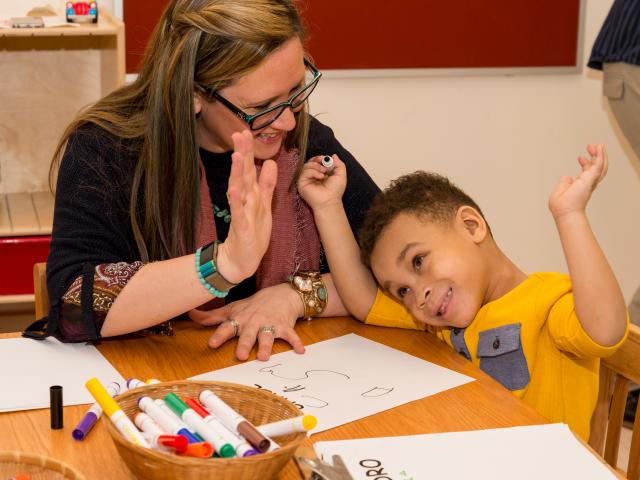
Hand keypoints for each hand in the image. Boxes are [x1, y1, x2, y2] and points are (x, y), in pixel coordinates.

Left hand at [188, 283, 305, 360]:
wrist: (281, 294)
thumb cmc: (254, 305)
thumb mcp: (232, 309)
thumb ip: (212, 316)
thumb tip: (190, 314)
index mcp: (240, 319)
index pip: (227, 327)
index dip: (219, 335)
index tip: (212, 343)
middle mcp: (253, 322)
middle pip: (247, 334)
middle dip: (244, 344)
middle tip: (240, 356)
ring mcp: (270, 324)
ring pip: (267, 336)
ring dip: (266, 346)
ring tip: (264, 357)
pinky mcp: (284, 327)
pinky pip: (290, 336)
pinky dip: (296, 342)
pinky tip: (300, 351)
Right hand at [216, 130, 276, 283]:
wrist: (241, 259)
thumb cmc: (253, 233)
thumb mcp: (264, 205)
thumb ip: (267, 184)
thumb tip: (270, 162)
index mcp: (251, 194)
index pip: (249, 168)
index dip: (248, 151)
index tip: (245, 131)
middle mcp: (244, 200)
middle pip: (243, 173)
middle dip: (241, 154)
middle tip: (238, 133)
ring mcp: (241, 212)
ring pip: (239, 189)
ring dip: (237, 172)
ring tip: (235, 155)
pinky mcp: (241, 227)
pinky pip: (238, 212)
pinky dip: (236, 200)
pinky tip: (234, 189)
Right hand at [297, 154, 346, 210]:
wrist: (329, 201)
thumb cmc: (335, 190)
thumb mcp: (340, 175)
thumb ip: (339, 164)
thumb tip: (333, 155)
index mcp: (320, 173)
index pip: (316, 162)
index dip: (320, 158)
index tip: (325, 159)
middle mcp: (312, 176)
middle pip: (310, 162)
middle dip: (316, 159)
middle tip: (323, 161)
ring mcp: (306, 179)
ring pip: (306, 165)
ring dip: (316, 166)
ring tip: (324, 173)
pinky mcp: (301, 182)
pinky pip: (304, 172)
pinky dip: (313, 172)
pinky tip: (320, 177)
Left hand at [549, 144, 607, 220]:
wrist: (565, 212)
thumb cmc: (561, 206)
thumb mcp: (560, 190)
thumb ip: (564, 182)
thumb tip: (567, 176)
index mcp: (581, 186)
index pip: (586, 172)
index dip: (585, 163)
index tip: (580, 157)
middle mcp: (587, 183)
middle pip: (595, 167)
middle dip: (594, 156)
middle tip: (590, 146)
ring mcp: (590, 181)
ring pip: (600, 165)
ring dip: (599, 154)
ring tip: (597, 145)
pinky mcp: (590, 179)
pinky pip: (598, 165)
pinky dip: (600, 156)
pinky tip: (599, 147)